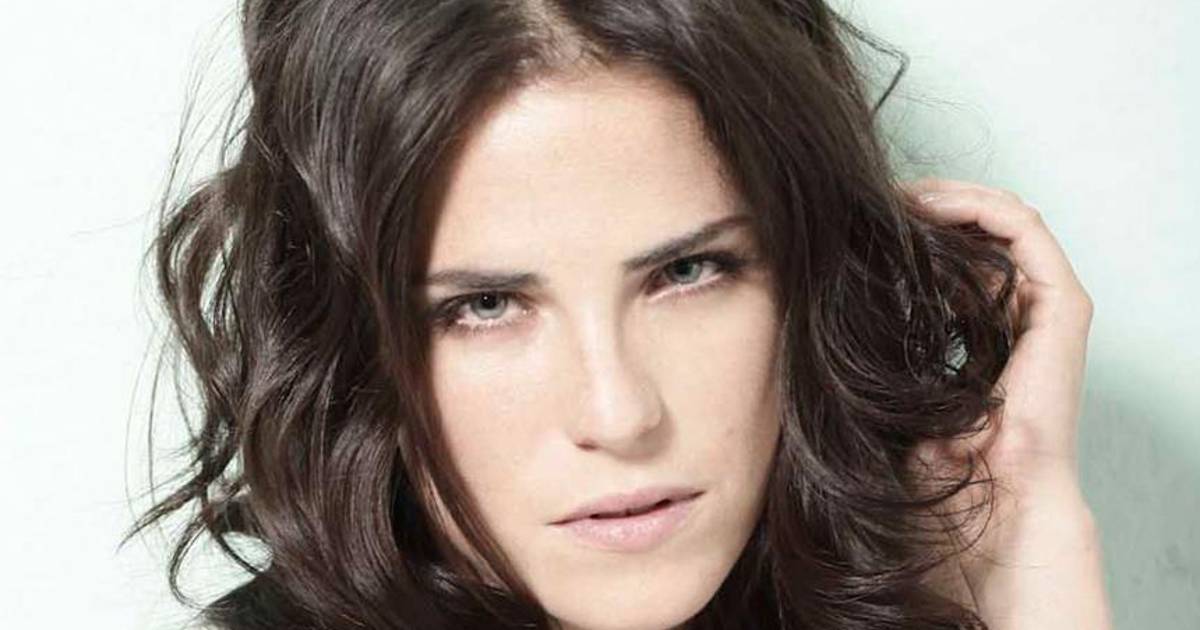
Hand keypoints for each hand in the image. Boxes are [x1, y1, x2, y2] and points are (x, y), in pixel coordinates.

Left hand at [900, 178, 1111, 628]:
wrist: (983, 504)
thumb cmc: (930, 466)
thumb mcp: (884, 394)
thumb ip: (869, 354)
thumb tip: (802, 316)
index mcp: (983, 341)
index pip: (955, 267)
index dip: (910, 238)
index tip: (861, 226)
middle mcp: (1016, 322)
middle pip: (977, 239)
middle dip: (927, 210)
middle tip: (875, 201)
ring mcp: (1042, 313)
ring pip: (1003, 222)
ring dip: (951, 197)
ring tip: (900, 196)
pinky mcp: (1061, 309)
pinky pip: (1026, 231)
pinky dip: (981, 205)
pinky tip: (930, 204)